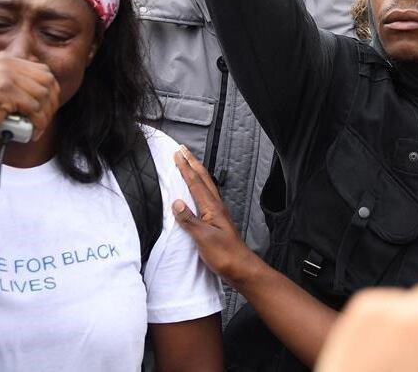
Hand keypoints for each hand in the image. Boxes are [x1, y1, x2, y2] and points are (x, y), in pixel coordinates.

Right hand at [0, 52, 59, 148]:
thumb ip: (17, 81)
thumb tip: (50, 86)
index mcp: (4, 60)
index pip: (43, 71)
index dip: (52, 90)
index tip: (49, 107)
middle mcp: (5, 63)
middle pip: (47, 81)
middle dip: (51, 103)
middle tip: (46, 119)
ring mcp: (3, 75)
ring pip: (42, 95)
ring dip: (45, 116)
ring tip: (38, 127)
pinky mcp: (3, 91)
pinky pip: (34, 107)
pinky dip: (38, 122)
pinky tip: (34, 131)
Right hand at [171, 145, 257, 282]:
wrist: (241, 268)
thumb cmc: (224, 255)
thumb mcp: (204, 238)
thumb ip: (189, 220)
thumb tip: (176, 202)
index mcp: (212, 207)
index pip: (196, 183)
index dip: (186, 167)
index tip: (177, 153)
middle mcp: (216, 206)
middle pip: (203, 179)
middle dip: (192, 163)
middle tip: (182, 150)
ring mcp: (217, 213)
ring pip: (206, 186)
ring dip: (196, 173)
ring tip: (189, 163)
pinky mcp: (217, 221)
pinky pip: (206, 197)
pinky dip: (199, 187)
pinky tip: (197, 191)